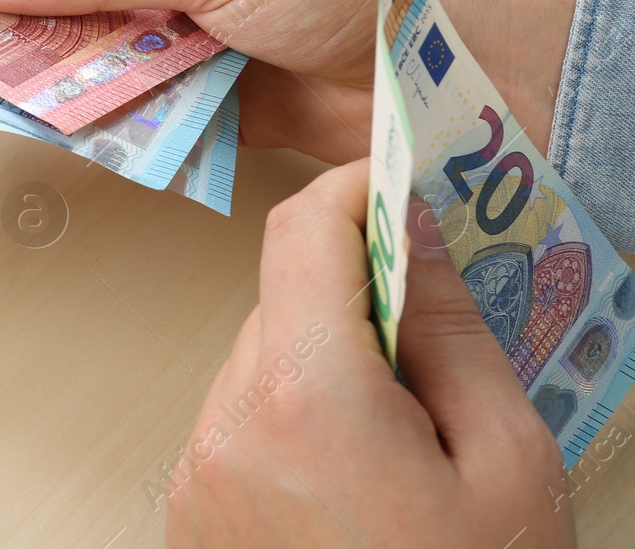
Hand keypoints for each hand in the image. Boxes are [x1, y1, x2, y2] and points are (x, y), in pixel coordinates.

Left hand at [162, 161, 574, 547]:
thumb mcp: (505, 464)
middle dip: (355, 304)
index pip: (302, 234)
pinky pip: (238, 425)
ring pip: (260, 364)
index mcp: (305, 400)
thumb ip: (451, 333)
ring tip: (401, 449)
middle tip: (432, 348)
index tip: (398, 184)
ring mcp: (197, 475)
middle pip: (282, 304)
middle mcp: (227, 428)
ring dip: (324, 370)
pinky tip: (354, 486)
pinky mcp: (189, 512)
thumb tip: (415, 238)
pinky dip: (290, 424)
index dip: (355, 193)